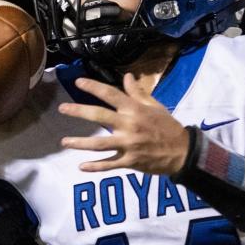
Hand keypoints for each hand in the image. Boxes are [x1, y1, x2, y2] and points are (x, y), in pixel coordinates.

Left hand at [58, 73, 188, 174]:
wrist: (182, 151)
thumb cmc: (167, 127)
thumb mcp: (155, 106)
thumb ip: (137, 93)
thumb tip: (127, 76)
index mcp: (135, 110)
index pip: (110, 94)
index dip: (93, 87)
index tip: (77, 83)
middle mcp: (129, 125)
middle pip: (99, 116)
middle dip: (78, 111)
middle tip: (62, 109)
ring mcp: (128, 145)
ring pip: (99, 144)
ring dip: (80, 143)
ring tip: (64, 141)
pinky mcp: (130, 161)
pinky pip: (109, 165)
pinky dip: (95, 167)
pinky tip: (81, 167)